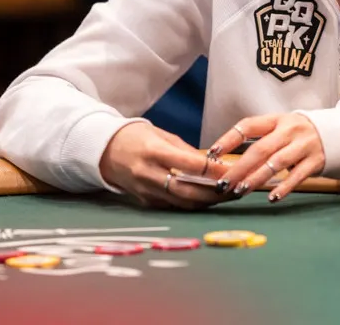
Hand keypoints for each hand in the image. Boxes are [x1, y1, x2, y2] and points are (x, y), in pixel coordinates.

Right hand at [99, 121, 225, 209]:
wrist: (104, 150)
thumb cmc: (135, 137)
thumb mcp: (161, 135)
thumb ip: (185, 151)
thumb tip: (211, 163)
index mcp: (153, 152)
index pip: (189, 165)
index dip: (213, 170)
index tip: (232, 170)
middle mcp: (148, 174)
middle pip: (188, 191)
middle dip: (215, 193)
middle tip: (236, 189)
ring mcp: (146, 191)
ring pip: (183, 203)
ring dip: (207, 202)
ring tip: (227, 196)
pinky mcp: (145, 201)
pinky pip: (173, 205)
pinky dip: (192, 203)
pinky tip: (207, 199)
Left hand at [208, 113, 324, 201]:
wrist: (337, 132)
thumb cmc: (300, 134)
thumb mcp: (282, 128)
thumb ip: (262, 139)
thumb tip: (229, 160)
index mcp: (277, 120)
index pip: (248, 126)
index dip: (229, 139)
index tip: (212, 153)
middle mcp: (289, 130)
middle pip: (260, 149)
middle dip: (239, 168)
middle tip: (223, 183)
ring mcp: (304, 145)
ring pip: (276, 163)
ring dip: (256, 178)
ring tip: (241, 190)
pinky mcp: (316, 161)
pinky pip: (297, 176)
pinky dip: (283, 187)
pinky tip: (271, 197)